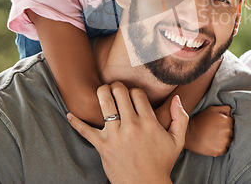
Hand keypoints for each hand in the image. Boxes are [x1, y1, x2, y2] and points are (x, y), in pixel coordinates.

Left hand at [68, 82, 188, 183]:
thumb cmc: (162, 163)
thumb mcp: (177, 141)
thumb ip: (180, 117)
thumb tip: (177, 98)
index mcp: (149, 122)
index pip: (137, 93)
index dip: (134, 90)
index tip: (133, 94)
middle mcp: (131, 125)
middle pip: (120, 93)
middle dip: (117, 86)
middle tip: (115, 88)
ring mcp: (115, 135)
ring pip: (104, 104)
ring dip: (102, 93)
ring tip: (102, 92)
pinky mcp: (102, 146)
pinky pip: (86, 131)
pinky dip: (76, 122)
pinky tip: (70, 113)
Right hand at [184, 105, 233, 156]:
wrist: (189, 135)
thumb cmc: (200, 121)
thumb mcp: (211, 109)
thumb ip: (224, 109)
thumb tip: (230, 114)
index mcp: (226, 120)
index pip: (231, 123)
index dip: (224, 123)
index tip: (217, 125)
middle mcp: (227, 131)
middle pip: (231, 132)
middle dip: (224, 131)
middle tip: (214, 131)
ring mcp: (224, 142)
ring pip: (229, 141)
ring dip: (223, 140)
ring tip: (213, 138)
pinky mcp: (220, 150)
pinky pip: (225, 149)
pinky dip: (220, 147)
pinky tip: (213, 144)